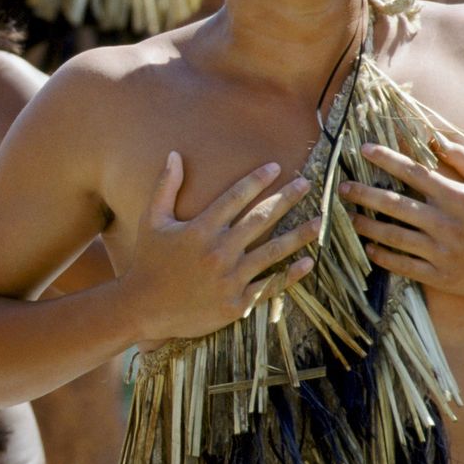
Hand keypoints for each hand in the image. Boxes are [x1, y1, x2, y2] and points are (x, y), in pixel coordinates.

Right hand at [121, 153, 319, 343]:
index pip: (235, 197)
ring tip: (319, 221)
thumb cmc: (147, 261)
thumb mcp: (151, 221)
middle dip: (286, 198)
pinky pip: (268, 285)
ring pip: (272, 251)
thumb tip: (174, 154)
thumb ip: (165, 187)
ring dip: (298, 234)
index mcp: (199, 229)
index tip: (276, 167)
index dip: (257, 180)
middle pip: (260, 219)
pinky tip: (308, 262)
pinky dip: (290, 274)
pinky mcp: (236, 303)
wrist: (143, 308)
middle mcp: (218, 251)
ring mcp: (229, 278)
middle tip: (306, 183)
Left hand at [342, 136, 463, 295]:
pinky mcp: (441, 275)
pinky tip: (368, 247)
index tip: (364, 149)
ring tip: (349, 217)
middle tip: (342, 187)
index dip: (387, 159)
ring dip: (367, 226)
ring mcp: (443, 251)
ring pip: (394, 236)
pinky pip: (404, 265)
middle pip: (395, 204)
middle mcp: (446, 223)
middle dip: (364, 194)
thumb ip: (461, 158)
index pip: (414, 173)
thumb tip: (432, 136)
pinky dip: (383, 256)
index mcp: (457, 197)